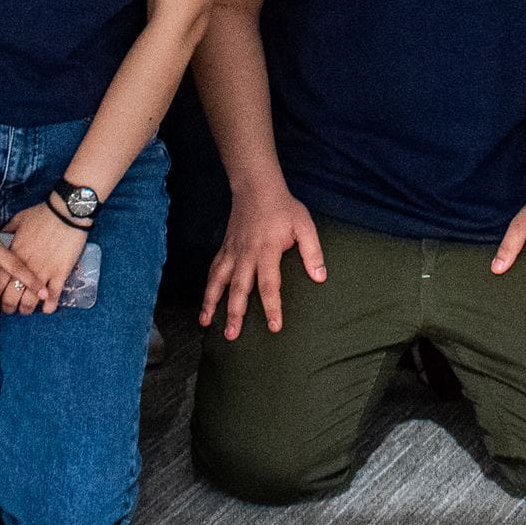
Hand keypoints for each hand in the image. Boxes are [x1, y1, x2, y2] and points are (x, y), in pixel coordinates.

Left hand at [7, 203, 87, 308]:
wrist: (67, 212)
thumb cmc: (43, 213)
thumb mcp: (19, 219)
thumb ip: (7, 231)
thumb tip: (0, 236)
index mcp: (13, 255)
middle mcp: (25, 267)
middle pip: (10, 296)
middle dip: (7, 307)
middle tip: (9, 310)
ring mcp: (43, 272)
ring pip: (30, 300)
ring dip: (26, 309)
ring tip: (26, 311)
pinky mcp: (60, 273)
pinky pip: (53, 296)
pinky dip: (49, 306)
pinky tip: (47, 309)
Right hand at [200, 183, 323, 338]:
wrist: (256, 188)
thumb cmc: (283, 208)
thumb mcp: (304, 225)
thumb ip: (312, 252)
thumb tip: (320, 277)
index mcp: (267, 251)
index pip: (269, 284)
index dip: (272, 307)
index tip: (273, 327)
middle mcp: (246, 254)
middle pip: (239, 289)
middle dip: (235, 313)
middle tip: (232, 336)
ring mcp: (232, 252)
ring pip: (218, 281)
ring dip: (211, 303)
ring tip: (205, 323)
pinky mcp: (224, 248)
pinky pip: (213, 270)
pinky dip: (207, 287)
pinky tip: (205, 302)